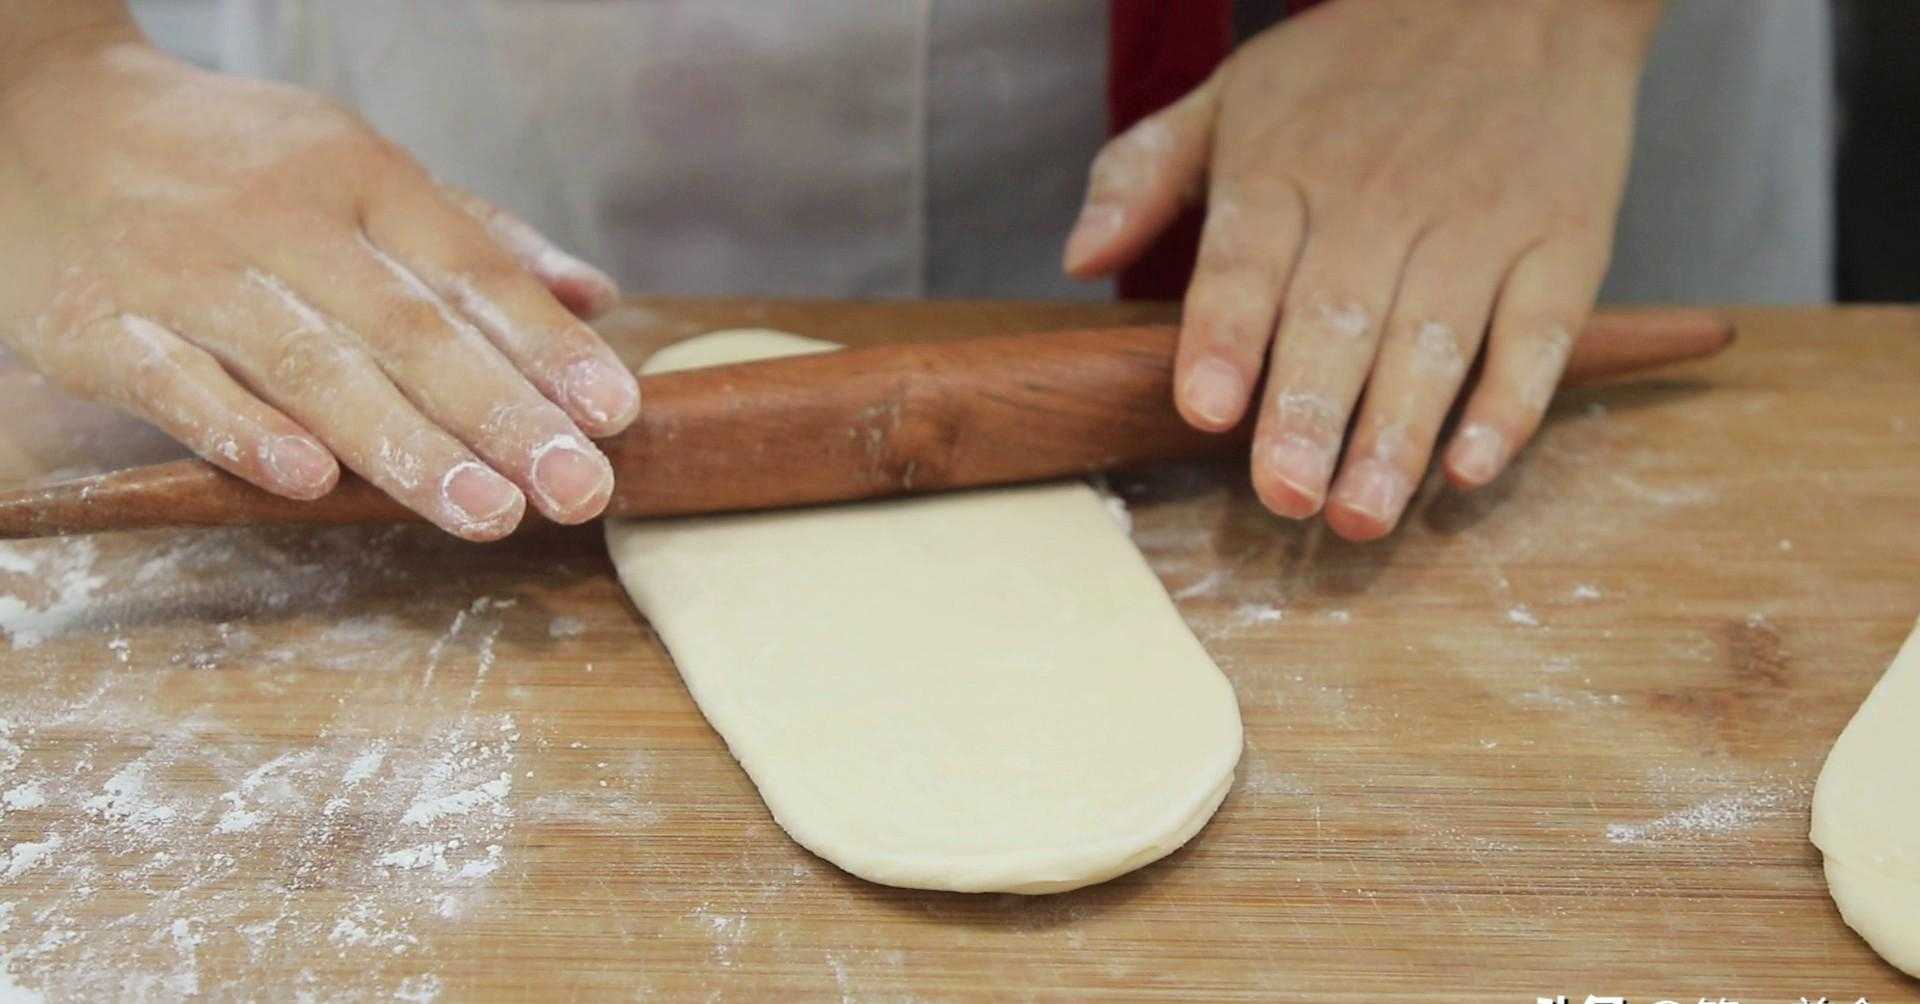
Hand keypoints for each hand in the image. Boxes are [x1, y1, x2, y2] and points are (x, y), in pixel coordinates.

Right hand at [0, 22, 633, 539]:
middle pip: (410, 328)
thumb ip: (482, 241)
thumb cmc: (238, 166)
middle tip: (576, 490)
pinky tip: (308, 480)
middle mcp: (287, 222)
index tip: (615, 414)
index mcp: (363, 179)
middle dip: (502, 416)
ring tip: (487, 511)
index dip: (546, 346)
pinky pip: (176, 382)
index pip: (472, 270)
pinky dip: (240, 429)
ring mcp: (190, 272)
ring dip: (404, 444)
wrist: (41, 114)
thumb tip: (596, 298)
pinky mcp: (102, 324)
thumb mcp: (363, 174)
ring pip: (311, 364)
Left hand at [1065, 0, 1661, 539]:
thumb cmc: (1356, 66)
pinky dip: (1511, 405)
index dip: (1226, 336)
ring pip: (1432, 341)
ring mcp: (1477, 224)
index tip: (1207, 408)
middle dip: (1308, 413)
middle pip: (1337, 318)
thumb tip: (1078, 254)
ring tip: (1362, 513)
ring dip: (1396, 434)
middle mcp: (1380, 202)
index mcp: (1286, 171)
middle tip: (1285, 496)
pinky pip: (1537, 335)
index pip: (1245, 262)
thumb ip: (1143, 173)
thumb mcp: (1233, 95)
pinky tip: (1471, 467)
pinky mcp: (1560, 243)